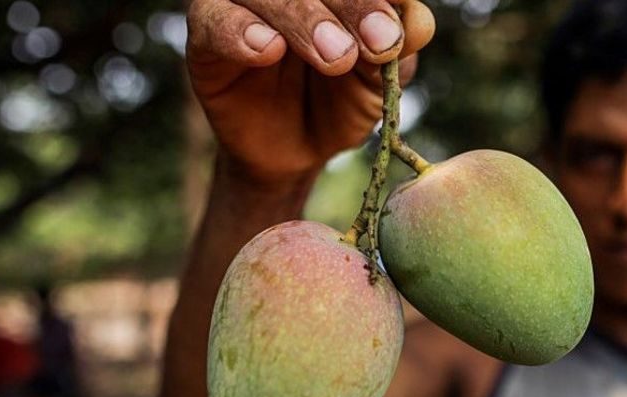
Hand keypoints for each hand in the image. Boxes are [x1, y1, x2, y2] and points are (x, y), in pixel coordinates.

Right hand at [186, 0, 434, 187]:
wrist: (296, 151)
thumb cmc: (341, 101)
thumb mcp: (378, 82)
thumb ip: (398, 49)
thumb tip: (420, 20)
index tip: (398, 32)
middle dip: (350, 6)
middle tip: (376, 43)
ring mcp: (243, 4)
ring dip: (302, 19)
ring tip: (336, 57)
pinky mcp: (206, 34)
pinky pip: (214, 20)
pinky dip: (240, 33)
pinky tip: (267, 50)